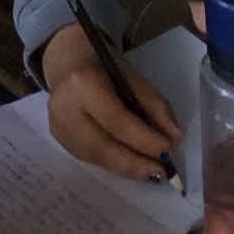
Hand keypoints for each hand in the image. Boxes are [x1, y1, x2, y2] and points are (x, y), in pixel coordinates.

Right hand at [36, 25, 180, 183]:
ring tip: (153, 172)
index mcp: (82, 83)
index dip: (144, 140)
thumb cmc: (103, 65)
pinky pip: (91, 158)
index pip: (117, 121)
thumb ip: (154, 106)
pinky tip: (132, 164)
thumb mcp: (131, 77)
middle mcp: (64, 109)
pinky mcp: (59, 140)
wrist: (66, 61)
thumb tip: (176, 138)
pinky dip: (115, 163)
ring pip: (97, 158)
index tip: (169, 152)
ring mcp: (58, 127)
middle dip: (136, 163)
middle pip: (104, 147)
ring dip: (128, 168)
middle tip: (163, 173)